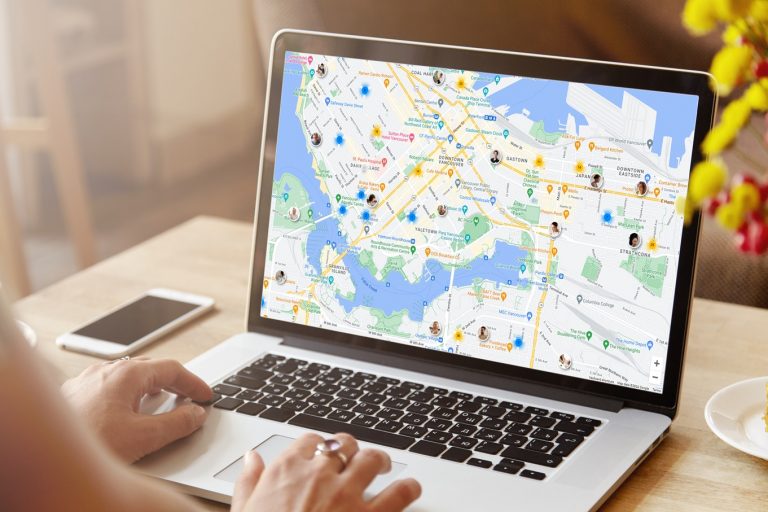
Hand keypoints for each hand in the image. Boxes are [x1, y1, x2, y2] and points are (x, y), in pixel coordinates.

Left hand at [62, 357, 212, 462]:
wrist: (41, 455)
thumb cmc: (87, 444)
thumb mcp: (143, 437)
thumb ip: (176, 424)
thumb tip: (196, 414)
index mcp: (127, 373)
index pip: (172, 369)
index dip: (194, 383)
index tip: (206, 396)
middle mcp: (105, 371)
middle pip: (150, 368)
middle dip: (173, 382)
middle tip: (189, 398)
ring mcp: (86, 381)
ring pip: (127, 377)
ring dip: (149, 388)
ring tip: (161, 403)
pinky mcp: (73, 397)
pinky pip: (108, 387)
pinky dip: (127, 396)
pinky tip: (124, 413)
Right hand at [231, 433, 420, 511]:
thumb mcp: (244, 510)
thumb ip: (249, 481)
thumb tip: (252, 458)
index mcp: (287, 470)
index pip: (310, 440)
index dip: (319, 445)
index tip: (321, 452)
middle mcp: (319, 474)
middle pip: (343, 444)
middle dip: (351, 448)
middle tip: (354, 457)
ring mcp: (346, 494)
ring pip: (371, 459)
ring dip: (379, 460)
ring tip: (383, 465)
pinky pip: (398, 494)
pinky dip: (407, 488)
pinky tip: (410, 489)